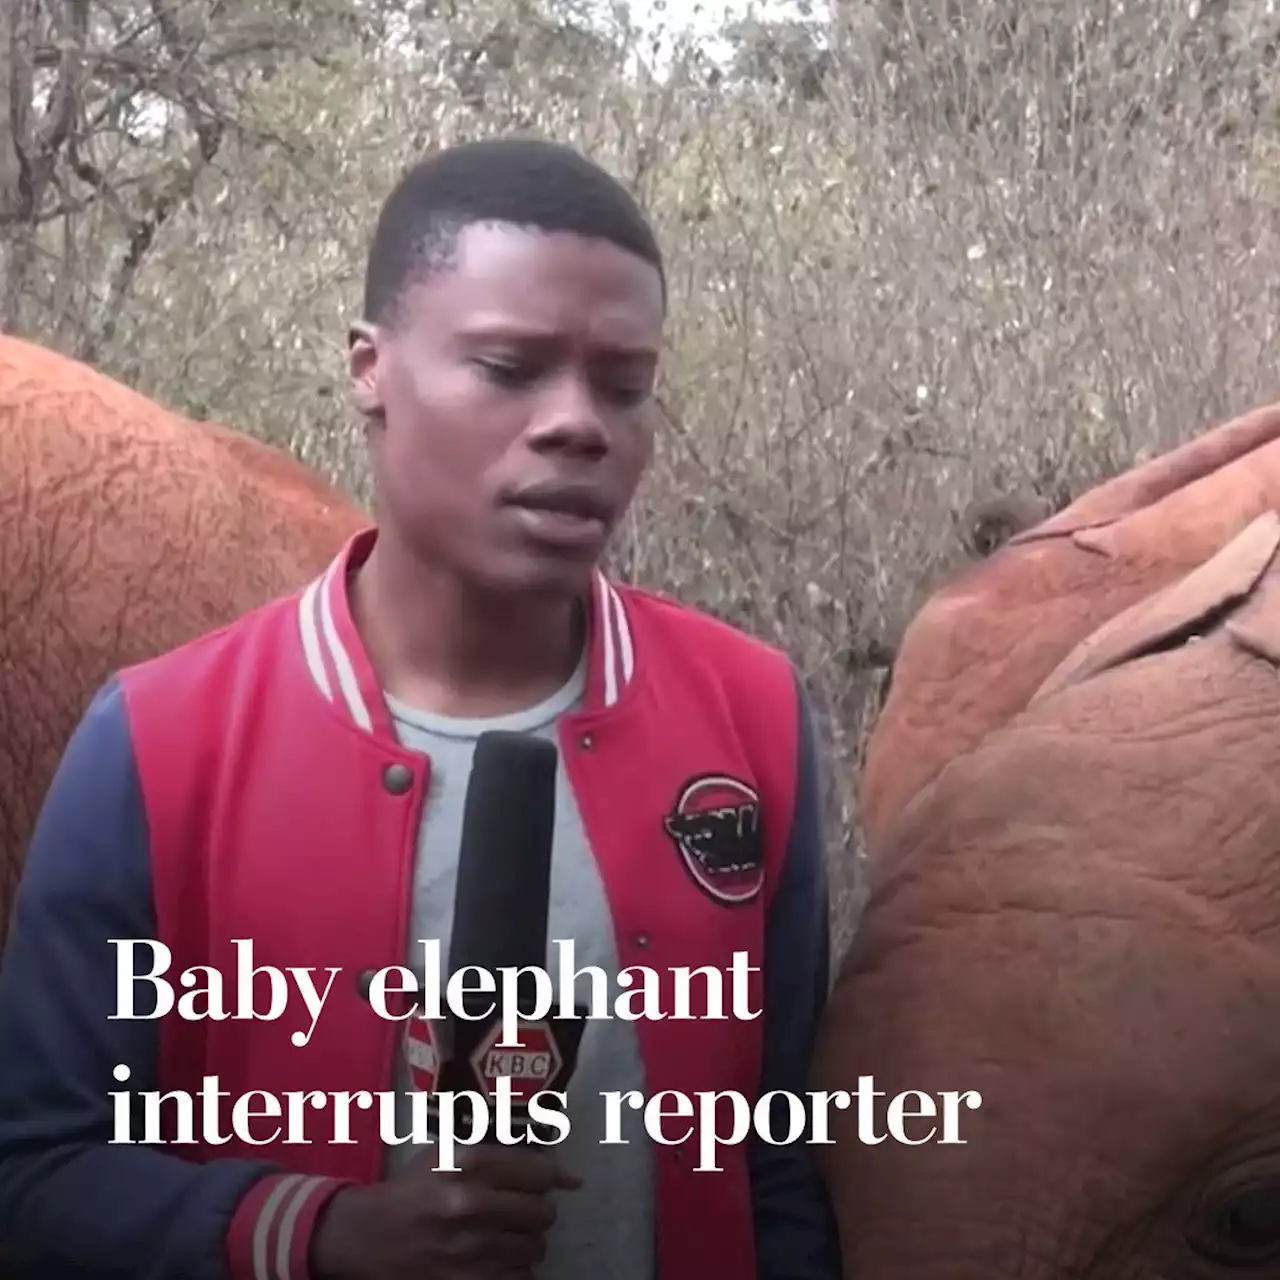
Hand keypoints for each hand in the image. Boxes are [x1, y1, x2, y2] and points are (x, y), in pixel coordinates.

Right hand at [309, 1143, 580, 1279]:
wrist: (366, 1237)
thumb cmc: (413, 1188)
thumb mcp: (450, 1154)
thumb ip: (504, 1156)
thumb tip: (565, 1174)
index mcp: (470, 1164)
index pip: (540, 1173)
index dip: (551, 1178)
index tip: (553, 1183)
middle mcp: (473, 1205)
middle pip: (543, 1212)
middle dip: (537, 1211)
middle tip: (520, 1210)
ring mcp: (471, 1250)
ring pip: (534, 1248)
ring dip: (526, 1241)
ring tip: (504, 1234)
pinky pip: (519, 1278)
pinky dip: (512, 1269)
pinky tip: (493, 1258)